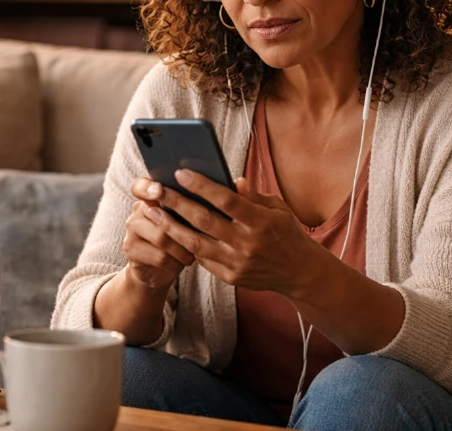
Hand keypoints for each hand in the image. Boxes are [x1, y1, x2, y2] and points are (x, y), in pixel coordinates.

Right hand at [122, 177, 195, 290]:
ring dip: (182, 248)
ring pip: (161, 237)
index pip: (140, 186)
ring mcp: (131, 231)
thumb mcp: (185, 221)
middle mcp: (137, 211)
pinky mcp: (130, 250)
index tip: (159, 190)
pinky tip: (181, 263)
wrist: (158, 270)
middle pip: (159, 215)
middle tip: (201, 237)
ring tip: (192, 254)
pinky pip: (159, 256)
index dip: (148, 187)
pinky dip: (175, 262)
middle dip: (184, 229)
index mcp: (150, 198)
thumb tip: (216, 196)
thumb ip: (190, 207)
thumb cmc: (179, 240)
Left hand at [155, 170, 321, 296]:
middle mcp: (248, 244)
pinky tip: (170, 231)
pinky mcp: (230, 278)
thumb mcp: (278, 209)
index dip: (202, 186)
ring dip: (171, 226)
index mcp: (262, 222)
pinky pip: (201, 259)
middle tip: (157, 189)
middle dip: (177, 203)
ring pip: (195, 243)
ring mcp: (237, 264)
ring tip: (153, 211)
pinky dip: (184, 244)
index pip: (227, 200)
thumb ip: (253, 196)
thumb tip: (233, 180)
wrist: (299, 273)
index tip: (181, 173)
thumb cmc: (286, 233)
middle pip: (204, 221)